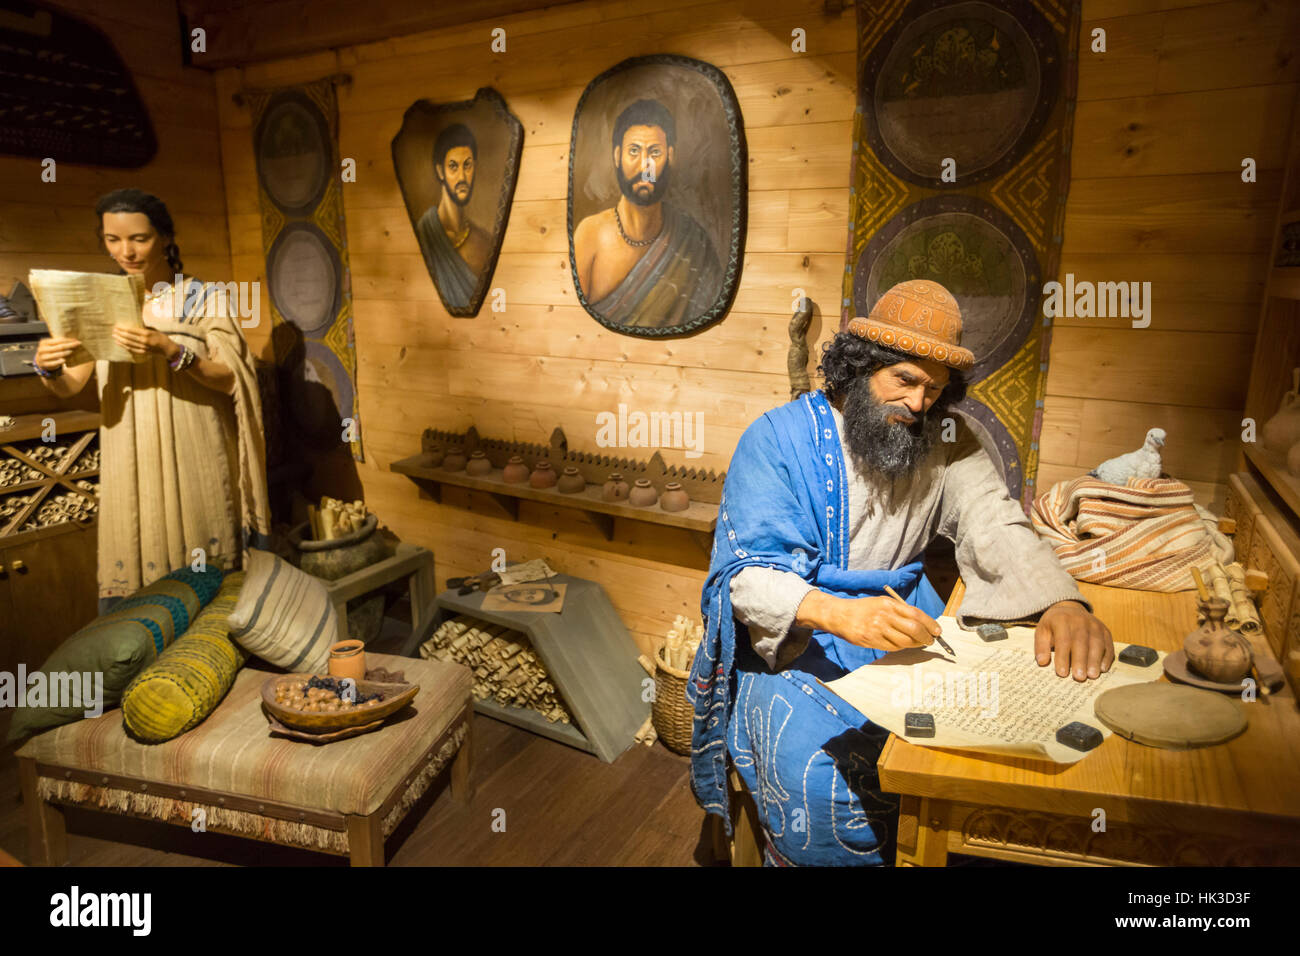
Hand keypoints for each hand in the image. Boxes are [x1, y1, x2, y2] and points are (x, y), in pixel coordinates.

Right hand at [33, 336, 80, 370]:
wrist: (40, 361)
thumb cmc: (50, 351)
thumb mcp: (52, 345)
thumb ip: (59, 342)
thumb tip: (74, 340)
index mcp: (44, 342)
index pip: (59, 340)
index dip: (68, 340)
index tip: (76, 340)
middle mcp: (42, 349)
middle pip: (60, 347)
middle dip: (70, 345)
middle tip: (78, 344)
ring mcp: (43, 357)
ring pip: (58, 355)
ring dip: (66, 353)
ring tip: (72, 351)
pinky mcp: (44, 364)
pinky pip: (55, 363)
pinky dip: (60, 361)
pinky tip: (65, 360)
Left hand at [112, 325, 177, 360]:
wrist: (167, 349)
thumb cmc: (161, 337)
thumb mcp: (154, 330)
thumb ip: (144, 327)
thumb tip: (134, 323)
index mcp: (147, 333)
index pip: (132, 330)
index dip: (123, 328)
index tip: (117, 326)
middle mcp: (144, 341)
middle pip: (128, 337)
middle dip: (120, 334)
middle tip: (113, 331)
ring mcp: (143, 347)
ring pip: (128, 344)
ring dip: (120, 340)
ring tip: (114, 336)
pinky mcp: (143, 352)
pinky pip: (131, 349)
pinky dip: (124, 346)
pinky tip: (119, 343)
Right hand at [814, 593, 941, 652]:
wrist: (839, 615)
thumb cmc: (864, 609)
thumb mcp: (882, 603)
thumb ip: (900, 611)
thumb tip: (922, 623)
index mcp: (889, 603)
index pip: (916, 614)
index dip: (930, 624)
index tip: (937, 631)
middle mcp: (884, 615)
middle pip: (913, 628)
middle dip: (926, 637)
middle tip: (931, 640)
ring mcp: (877, 629)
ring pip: (905, 641)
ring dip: (916, 644)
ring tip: (919, 643)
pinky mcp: (871, 640)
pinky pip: (893, 647)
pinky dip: (901, 647)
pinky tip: (902, 644)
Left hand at [1035, 601, 1113, 680]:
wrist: (1071, 610)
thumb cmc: (1054, 626)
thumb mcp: (1042, 631)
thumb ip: (1041, 646)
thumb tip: (1042, 662)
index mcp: (1062, 620)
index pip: (1063, 640)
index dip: (1063, 657)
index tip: (1062, 673)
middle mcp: (1080, 620)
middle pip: (1081, 642)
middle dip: (1080, 661)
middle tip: (1079, 677)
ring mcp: (1095, 625)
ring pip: (1097, 644)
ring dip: (1095, 661)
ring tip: (1092, 676)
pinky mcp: (1105, 631)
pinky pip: (1108, 644)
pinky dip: (1106, 657)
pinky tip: (1103, 669)